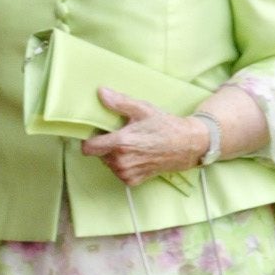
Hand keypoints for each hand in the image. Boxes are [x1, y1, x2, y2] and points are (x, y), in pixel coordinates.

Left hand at [82, 92, 209, 186]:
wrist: (186, 146)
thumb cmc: (164, 126)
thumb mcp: (142, 109)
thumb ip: (119, 102)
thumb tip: (101, 93)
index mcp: (121, 143)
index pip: (88, 148)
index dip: (90, 139)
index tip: (98, 132)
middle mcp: (121, 162)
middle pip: (98, 154)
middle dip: (105, 145)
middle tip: (122, 135)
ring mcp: (127, 173)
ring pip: (107, 163)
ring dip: (114, 155)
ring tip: (132, 145)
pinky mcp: (132, 181)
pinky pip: (118, 172)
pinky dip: (123, 165)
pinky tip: (136, 155)